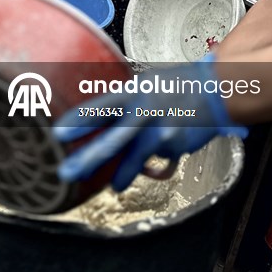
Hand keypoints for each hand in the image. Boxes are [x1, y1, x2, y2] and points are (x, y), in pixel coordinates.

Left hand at [54, 57, 246, 190]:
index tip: (57, 134)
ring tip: (115, 186)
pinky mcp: (175, 146)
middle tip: (67, 173)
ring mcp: (160, 130)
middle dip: (88, 159)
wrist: (214, 88)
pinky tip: (159, 160)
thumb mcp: (144, 84)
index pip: (99, 107)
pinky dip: (157, 163)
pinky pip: (159, 160)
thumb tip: (100, 123)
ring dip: (122, 175)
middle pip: (111, 140)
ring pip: (134, 159)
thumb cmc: (175, 85)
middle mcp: (144, 111)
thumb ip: (123, 104)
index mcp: (132, 92)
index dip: (77, 121)